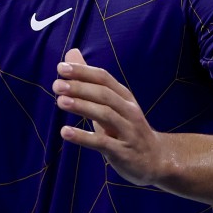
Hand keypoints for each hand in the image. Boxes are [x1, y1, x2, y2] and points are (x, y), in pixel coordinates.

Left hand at [52, 48, 171, 186]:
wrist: (155, 160)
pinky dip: (83, 137)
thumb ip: (88, 81)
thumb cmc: (126, 128)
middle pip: (104, 94)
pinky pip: (103, 142)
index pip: (104, 79)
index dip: (83, 72)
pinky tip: (65, 132)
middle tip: (56, 85)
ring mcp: (128, 131)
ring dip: (82, 107)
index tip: (61, 68)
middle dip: (80, 88)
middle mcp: (128, 111)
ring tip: (60, 102)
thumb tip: (71, 53)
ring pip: (105, 115)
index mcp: (124, 97)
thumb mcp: (110, 104)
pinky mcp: (123, 151)